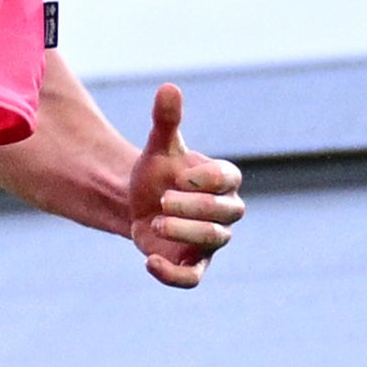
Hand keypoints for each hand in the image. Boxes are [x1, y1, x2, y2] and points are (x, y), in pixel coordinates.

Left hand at [119, 84, 242, 287]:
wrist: (138, 204)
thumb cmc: (157, 173)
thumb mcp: (159, 148)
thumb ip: (166, 121)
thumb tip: (168, 88)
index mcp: (222, 180)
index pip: (228, 179)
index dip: (207, 178)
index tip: (180, 174)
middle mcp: (224, 212)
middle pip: (226, 213)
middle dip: (194, 207)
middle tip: (162, 200)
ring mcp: (210, 240)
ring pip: (213, 241)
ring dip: (184, 231)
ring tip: (155, 221)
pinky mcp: (191, 263)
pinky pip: (191, 278)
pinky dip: (173, 275)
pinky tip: (150, 262)